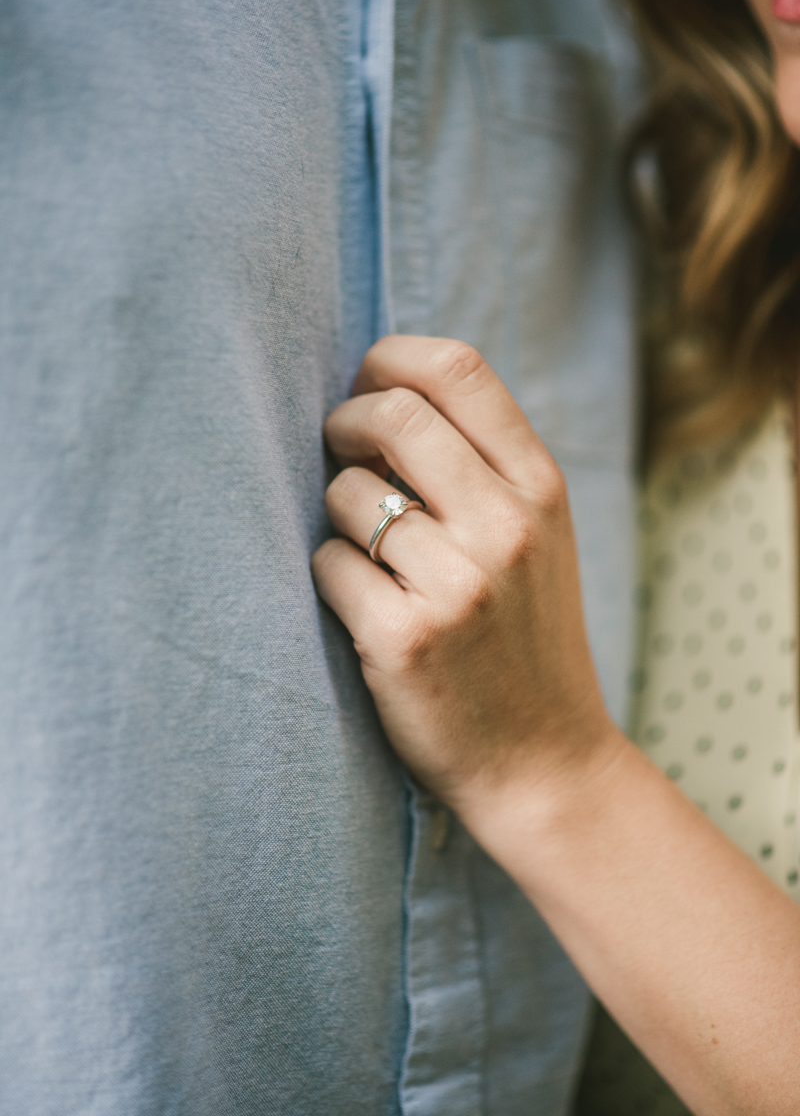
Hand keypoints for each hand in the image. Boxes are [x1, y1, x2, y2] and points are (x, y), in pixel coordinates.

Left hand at [311, 335, 615, 820]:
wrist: (546, 763)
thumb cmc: (526, 640)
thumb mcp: (536, 539)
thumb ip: (478, 466)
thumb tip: (378, 402)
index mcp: (540, 488)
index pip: (459, 369)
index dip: (390, 359)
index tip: (365, 385)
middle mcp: (507, 526)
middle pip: (392, 416)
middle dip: (344, 423)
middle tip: (337, 452)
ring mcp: (457, 584)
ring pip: (345, 495)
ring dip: (337, 516)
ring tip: (370, 556)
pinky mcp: (404, 638)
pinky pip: (327, 564)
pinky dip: (331, 577)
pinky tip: (364, 608)